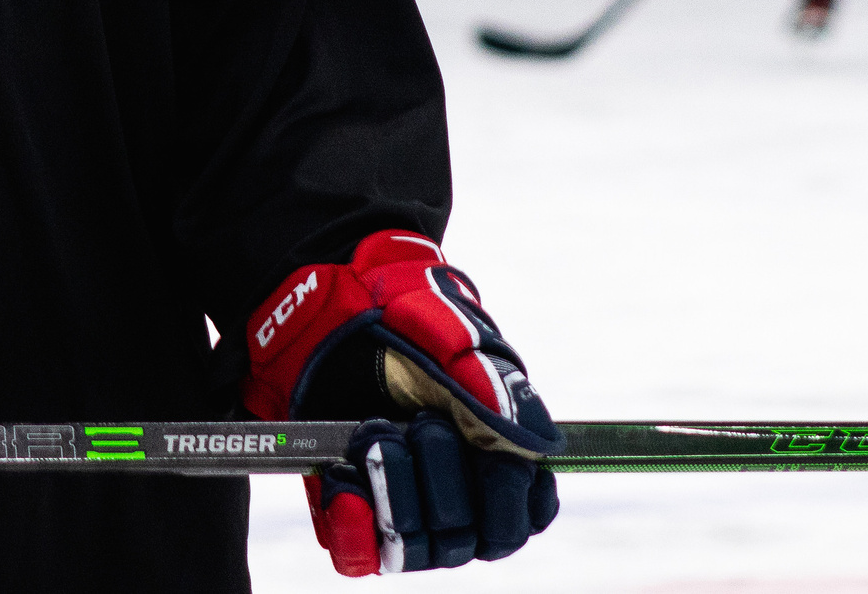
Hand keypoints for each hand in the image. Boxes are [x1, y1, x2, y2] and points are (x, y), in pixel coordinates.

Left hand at [245, 231, 559, 575]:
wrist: (332, 312)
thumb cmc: (407, 319)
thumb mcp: (453, 336)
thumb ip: (494, 386)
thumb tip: (535, 442)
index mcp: (496, 457)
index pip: (527, 516)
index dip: (512, 497)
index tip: (492, 459)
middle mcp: (455, 495)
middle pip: (475, 538)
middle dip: (447, 478)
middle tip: (420, 422)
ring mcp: (404, 509)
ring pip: (422, 548)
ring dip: (397, 490)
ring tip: (372, 431)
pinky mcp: (353, 515)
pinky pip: (361, 556)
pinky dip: (355, 528)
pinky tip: (345, 482)